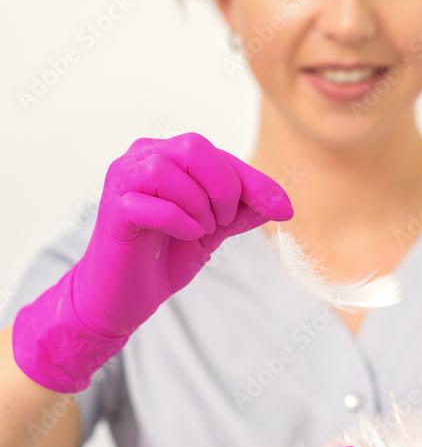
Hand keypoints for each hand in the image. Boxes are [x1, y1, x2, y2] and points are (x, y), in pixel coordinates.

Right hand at [12, 133, 292, 391]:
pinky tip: (187, 236)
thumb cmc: (162, 257)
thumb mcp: (212, 230)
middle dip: (222, 186)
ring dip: (198, 205)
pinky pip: (150, 204)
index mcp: (166, 156)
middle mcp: (140, 158)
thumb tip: (279, 202)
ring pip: (167, 170)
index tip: (284, 208)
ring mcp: (122, 181)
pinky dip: (179, 220)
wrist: (121, 299)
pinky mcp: (113, 211)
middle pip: (192, 147)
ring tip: (200, 231)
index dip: (254, 181)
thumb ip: (240, 211)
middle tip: (222, 221)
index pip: (218, 155)